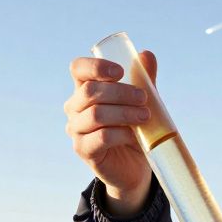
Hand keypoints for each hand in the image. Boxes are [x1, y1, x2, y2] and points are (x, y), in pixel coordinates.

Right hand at [63, 51, 157, 217]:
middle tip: (144, 98)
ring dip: (124, 113)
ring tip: (145, 116)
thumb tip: (147, 54)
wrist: (133, 167)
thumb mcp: (140, 102)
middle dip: (121, 92)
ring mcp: (76, 130)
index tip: (120, 72)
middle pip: (90, 91)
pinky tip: (135, 135)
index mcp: (84, 90)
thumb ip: (142, 79)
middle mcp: (74, 108)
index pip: (78, 69)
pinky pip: (101, 137)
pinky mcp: (83, 150)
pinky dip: (122, 134)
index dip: (96, 66)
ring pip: (96, 114)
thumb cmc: (133, 129)